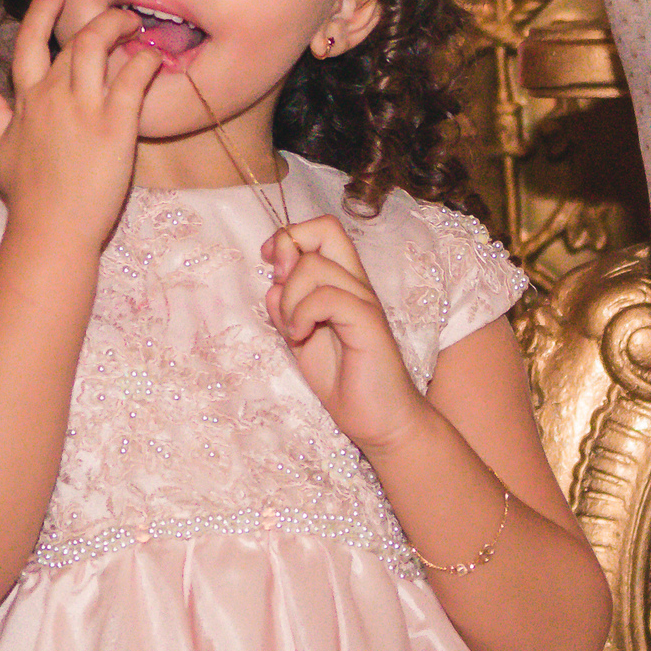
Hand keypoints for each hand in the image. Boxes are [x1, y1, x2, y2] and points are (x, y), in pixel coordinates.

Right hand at [0, 0, 162, 246]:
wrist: (50, 230)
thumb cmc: (26, 198)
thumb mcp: (0, 153)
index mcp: (26, 101)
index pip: (29, 44)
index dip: (41, 13)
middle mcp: (52, 96)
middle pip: (73, 40)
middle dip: (98, 19)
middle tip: (119, 14)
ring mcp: (83, 107)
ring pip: (98, 46)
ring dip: (120, 27)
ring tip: (137, 26)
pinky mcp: (115, 124)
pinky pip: (132, 78)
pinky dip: (145, 61)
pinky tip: (155, 59)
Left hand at [262, 216, 425, 452]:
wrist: (379, 421)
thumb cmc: (342, 378)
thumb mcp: (299, 336)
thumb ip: (286, 304)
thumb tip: (274, 275)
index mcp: (341, 282)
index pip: (321, 230)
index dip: (289, 237)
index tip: (271, 262)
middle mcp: (355, 283)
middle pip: (326, 229)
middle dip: (290, 246)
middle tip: (279, 284)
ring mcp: (363, 301)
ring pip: (315, 266)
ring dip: (289, 297)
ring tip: (293, 330)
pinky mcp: (368, 323)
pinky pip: (327, 297)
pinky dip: (301, 314)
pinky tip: (300, 337)